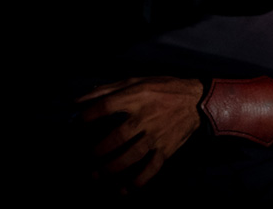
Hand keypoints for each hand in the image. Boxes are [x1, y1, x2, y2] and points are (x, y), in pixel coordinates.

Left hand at [76, 76, 203, 191]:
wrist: (197, 101)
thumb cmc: (163, 89)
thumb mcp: (137, 81)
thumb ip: (107, 90)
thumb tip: (77, 101)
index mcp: (138, 96)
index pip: (108, 106)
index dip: (89, 115)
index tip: (76, 124)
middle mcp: (147, 116)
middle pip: (118, 136)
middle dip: (98, 150)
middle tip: (85, 157)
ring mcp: (157, 134)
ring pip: (133, 155)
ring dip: (112, 168)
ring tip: (95, 176)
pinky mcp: (166, 149)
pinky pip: (151, 168)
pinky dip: (138, 181)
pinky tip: (124, 190)